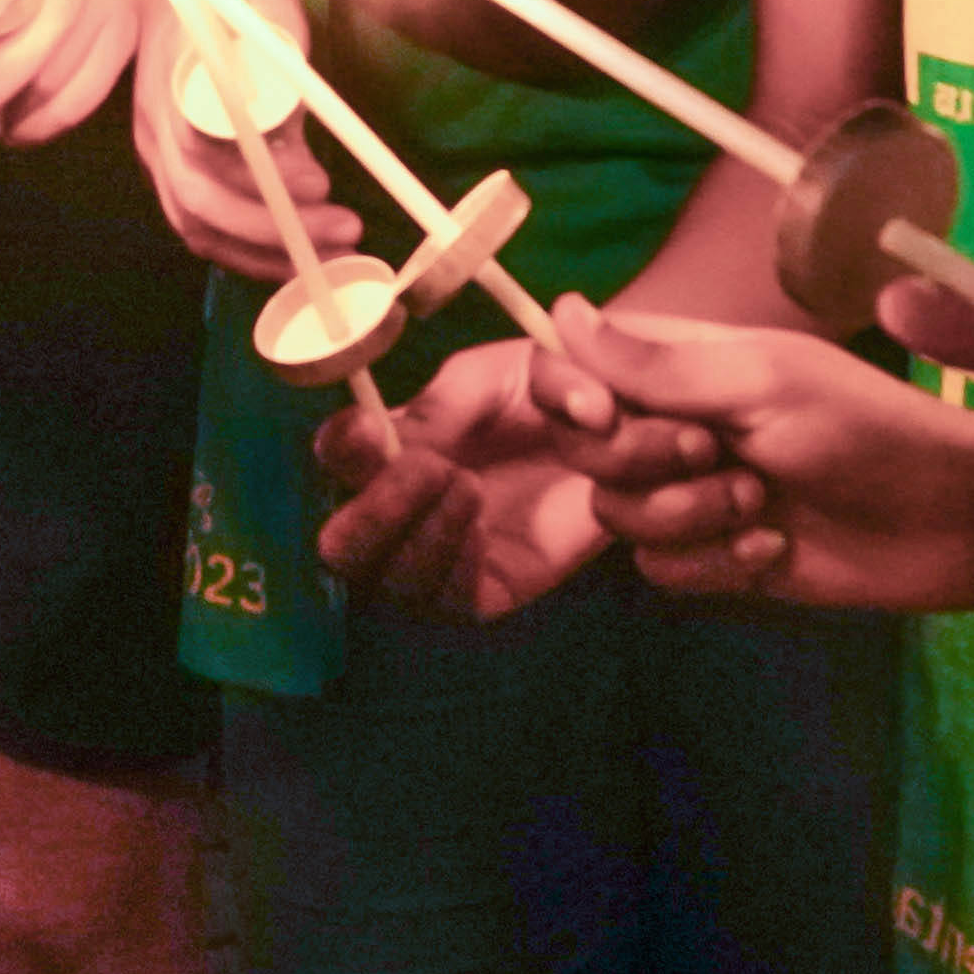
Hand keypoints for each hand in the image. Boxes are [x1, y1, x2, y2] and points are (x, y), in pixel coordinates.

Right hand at [124, 0, 346, 285]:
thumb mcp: (266, 14)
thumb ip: (279, 77)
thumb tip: (304, 157)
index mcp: (172, 79)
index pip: (200, 148)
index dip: (259, 177)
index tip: (320, 181)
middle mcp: (155, 127)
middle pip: (196, 203)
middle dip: (274, 230)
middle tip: (345, 230)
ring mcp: (159, 154)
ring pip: (198, 226)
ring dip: (267, 253)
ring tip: (333, 256)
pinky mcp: (174, 172)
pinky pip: (205, 227)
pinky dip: (252, 250)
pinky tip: (299, 254)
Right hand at [317, 330, 614, 617]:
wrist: (634, 423)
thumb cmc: (559, 388)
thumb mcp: (502, 372)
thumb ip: (453, 401)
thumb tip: (408, 441)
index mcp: (397, 444)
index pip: (340, 458)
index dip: (340, 450)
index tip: (365, 428)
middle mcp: (407, 507)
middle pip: (343, 545)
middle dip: (370, 512)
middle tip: (425, 468)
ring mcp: (445, 555)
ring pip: (391, 582)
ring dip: (420, 535)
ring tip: (469, 486)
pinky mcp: (492, 588)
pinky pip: (448, 600)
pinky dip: (452, 566)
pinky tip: (480, 526)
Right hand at [531, 305, 973, 613]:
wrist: (952, 519)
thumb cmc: (868, 428)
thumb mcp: (763, 382)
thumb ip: (659, 364)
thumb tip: (562, 314)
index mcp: (686, 364)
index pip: (582, 370)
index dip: (575, 397)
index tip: (606, 414)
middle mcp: (679, 423)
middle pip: (589, 453)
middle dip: (648, 464)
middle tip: (720, 456)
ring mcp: (696, 494)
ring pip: (619, 517)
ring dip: (689, 517)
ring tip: (761, 506)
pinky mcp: (719, 560)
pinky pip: (661, 572)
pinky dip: (713, 565)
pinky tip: (774, 549)